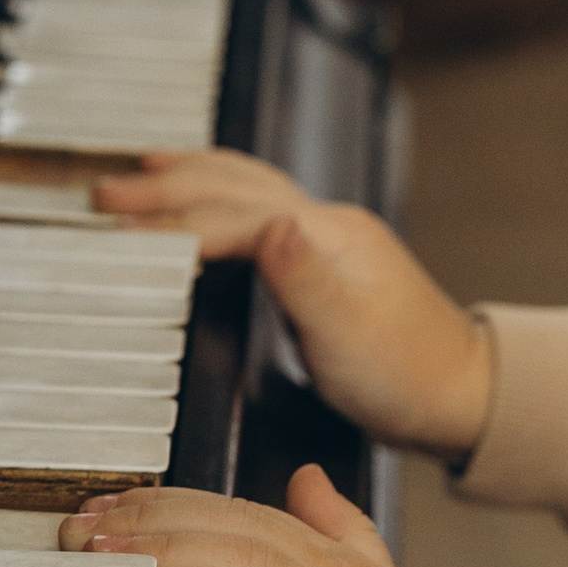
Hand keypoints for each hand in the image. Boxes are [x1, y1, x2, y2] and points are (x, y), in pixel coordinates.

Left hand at [63, 464, 487, 566]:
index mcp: (342, 566)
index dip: (173, 504)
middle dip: (156, 519)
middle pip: (240, 529)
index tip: (108, 510)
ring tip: (118, 561)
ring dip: (180, 559)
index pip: (246, 513)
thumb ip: (342, 534)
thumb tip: (306, 478)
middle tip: (87, 527)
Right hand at [93, 154, 492, 454]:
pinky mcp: (327, 265)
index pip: (230, 217)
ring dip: (194, 178)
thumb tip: (268, 225)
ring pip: (249, 188)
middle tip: (106, 194)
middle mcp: (328, 227)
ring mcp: (329, 241)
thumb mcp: (347, 331)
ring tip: (147, 170)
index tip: (115, 232)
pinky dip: (221, 204)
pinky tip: (209, 215)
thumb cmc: (407, 375)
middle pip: (235, 186)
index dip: (170, 224)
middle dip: (168, 185)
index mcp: (327, 234)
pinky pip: (259, 214)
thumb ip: (303, 276)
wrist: (461, 396)